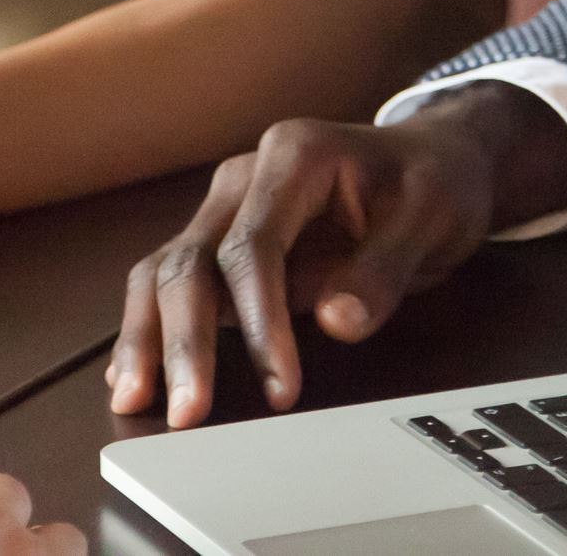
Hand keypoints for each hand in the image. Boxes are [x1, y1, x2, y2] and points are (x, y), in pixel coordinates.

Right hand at [107, 83, 566, 427]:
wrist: (432, 160)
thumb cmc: (432, 181)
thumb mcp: (433, 215)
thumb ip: (386, 267)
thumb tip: (338, 321)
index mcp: (295, 155)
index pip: (253, 244)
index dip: (258, 320)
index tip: (280, 386)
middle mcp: (246, 178)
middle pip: (192, 260)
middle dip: (186, 341)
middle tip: (190, 412)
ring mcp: (227, 209)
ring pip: (164, 270)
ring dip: (148, 337)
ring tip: (136, 399)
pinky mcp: (223, 242)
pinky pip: (171, 282)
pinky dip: (149, 327)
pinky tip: (133, 372)